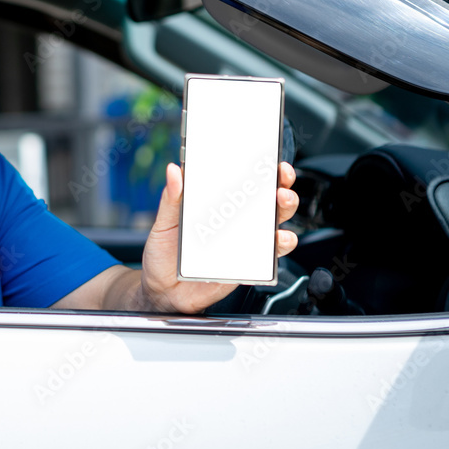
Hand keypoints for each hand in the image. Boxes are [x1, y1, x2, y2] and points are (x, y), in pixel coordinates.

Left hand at [139, 162, 298, 313]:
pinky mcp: (248, 264)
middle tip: (280, 180)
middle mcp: (235, 222)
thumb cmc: (164, 254)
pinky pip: (272, 254)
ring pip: (276, 224)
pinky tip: (277, 238)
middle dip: (281, 186)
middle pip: (268, 200)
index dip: (260, 168)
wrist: (163, 291)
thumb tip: (173, 170)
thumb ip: (171, 198)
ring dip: (285, 210)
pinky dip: (281, 244)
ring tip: (281, 202)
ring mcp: (244, 242)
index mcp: (217, 206)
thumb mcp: (164, 223)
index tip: (267, 157)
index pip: (243, 182)